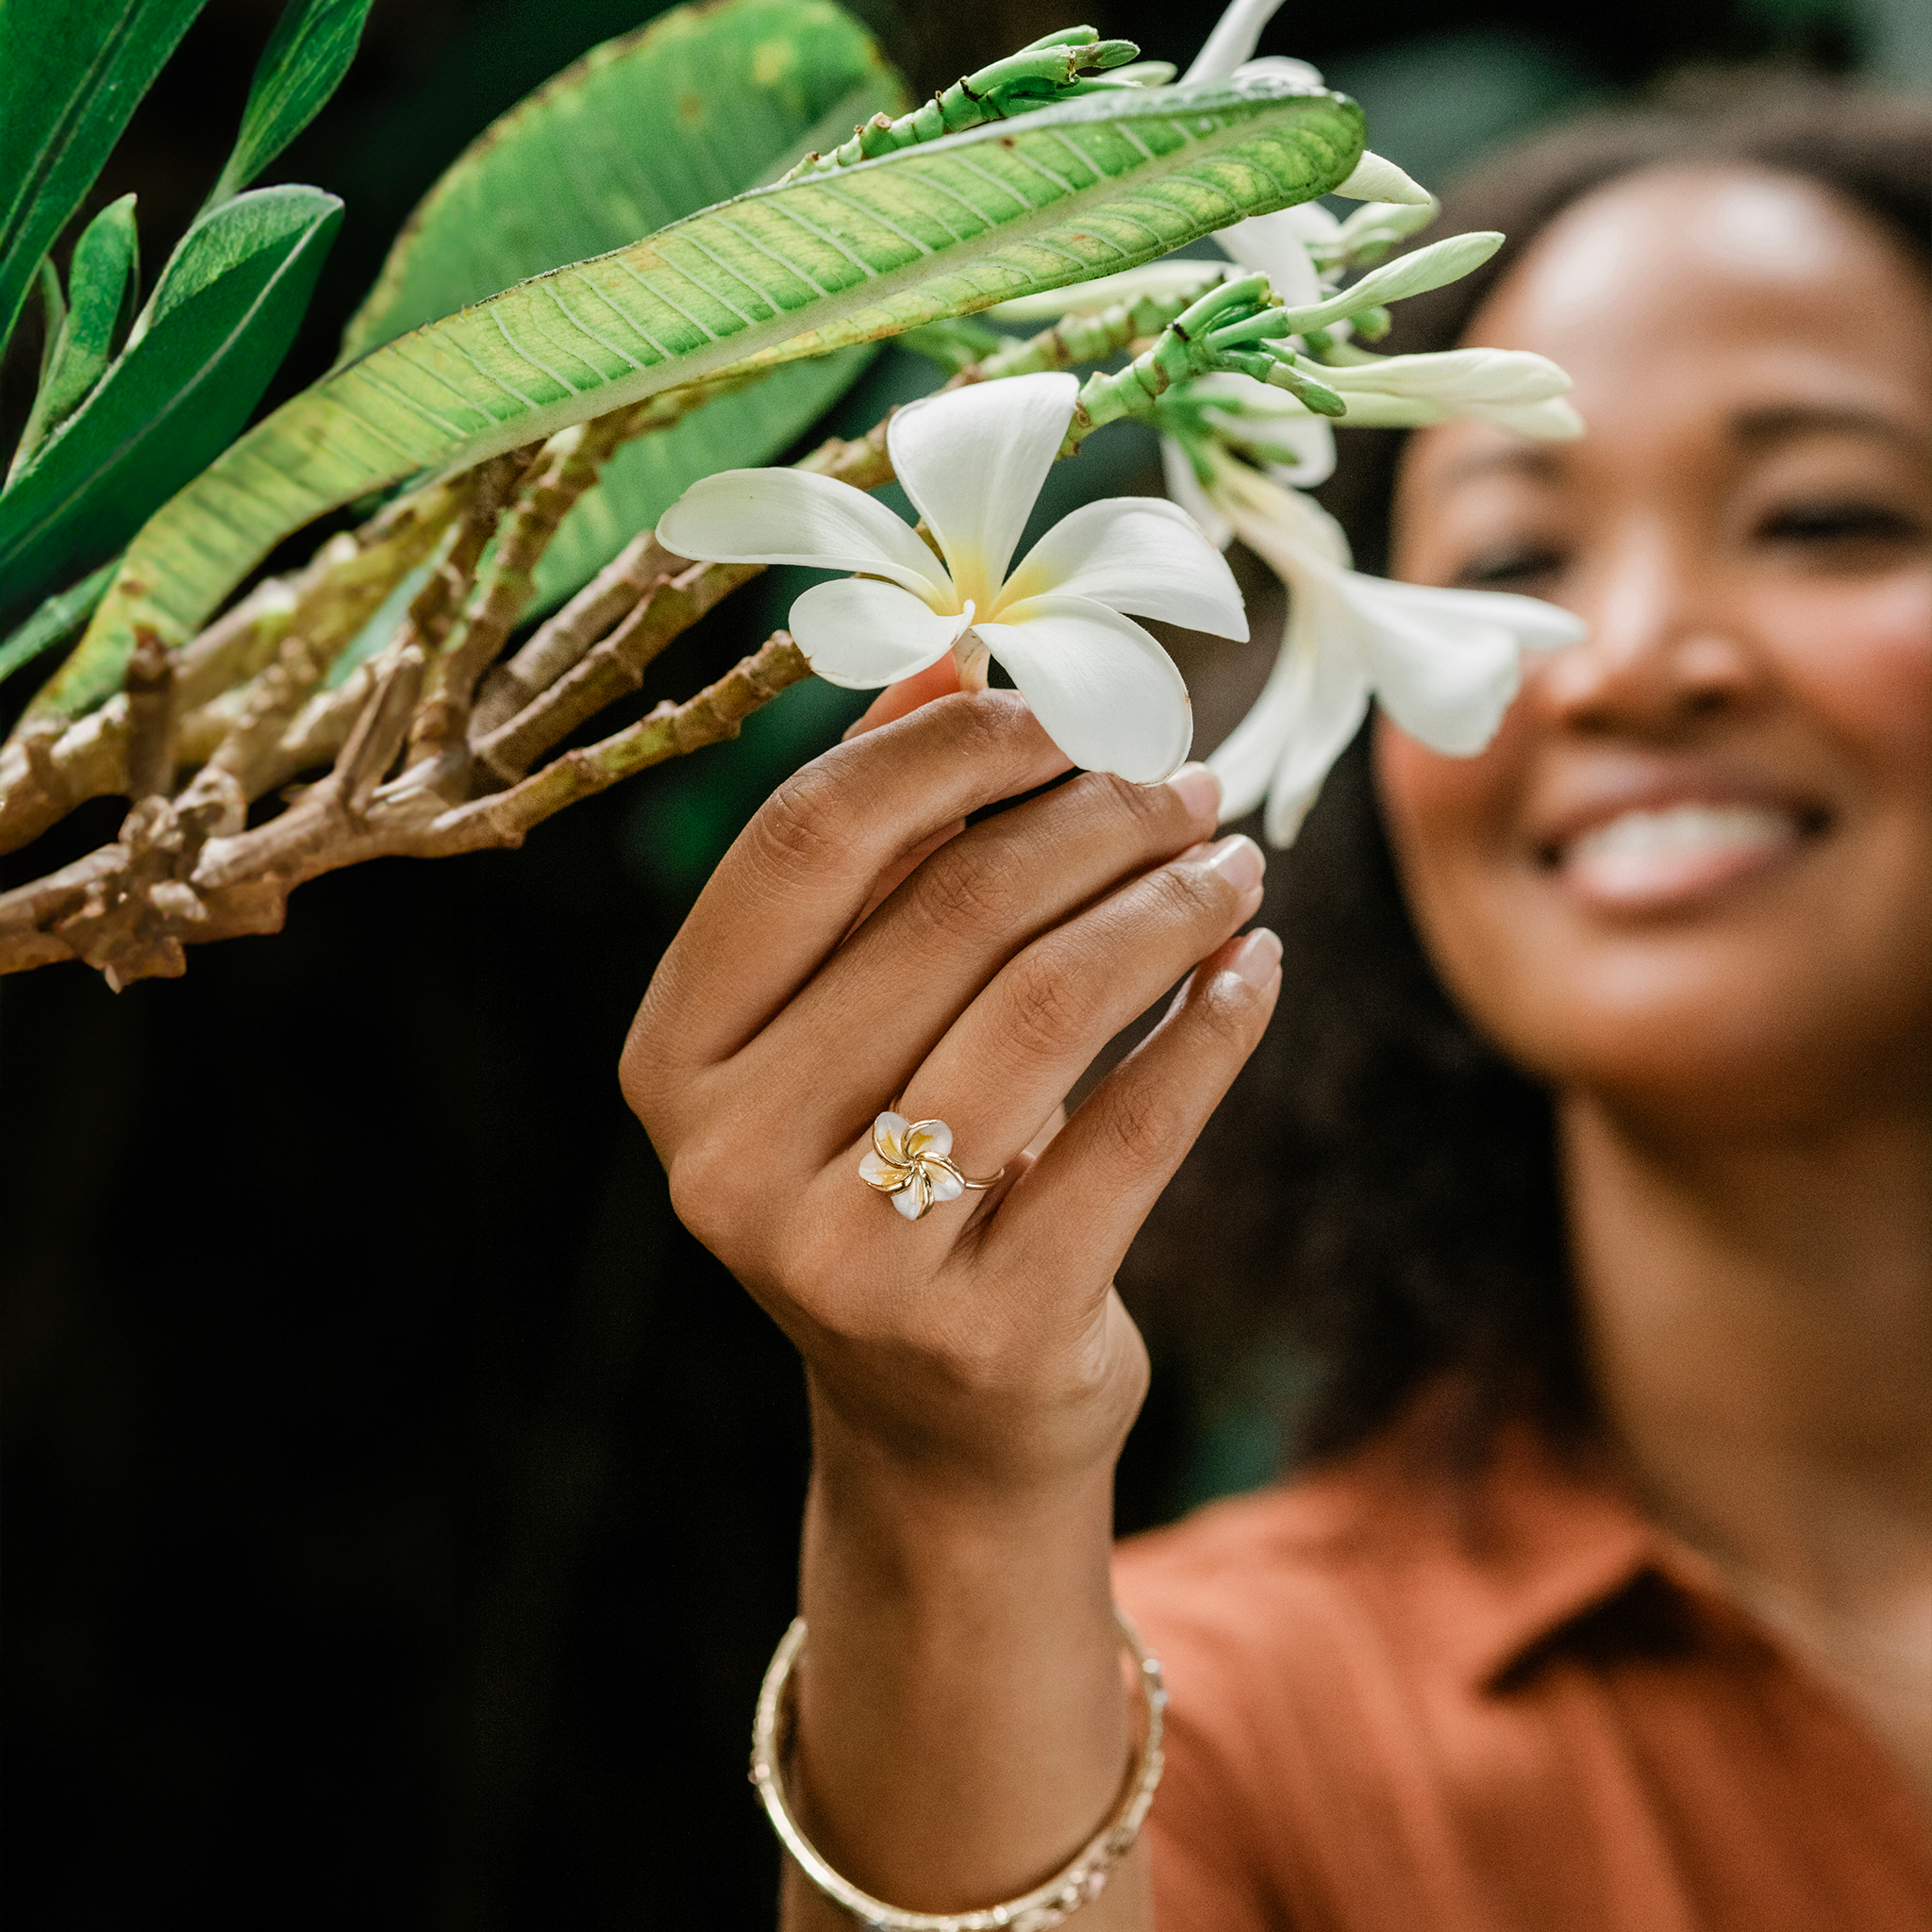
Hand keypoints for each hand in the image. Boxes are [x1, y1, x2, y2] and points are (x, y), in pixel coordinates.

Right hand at [621, 689, 1280, 1498]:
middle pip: (947, 915)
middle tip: (1190, 785)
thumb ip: (882, 843)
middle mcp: (727, 1161)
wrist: (939, 1414)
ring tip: (1235, 862)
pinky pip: (1136, 1132)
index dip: (948, 747)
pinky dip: (1216, 1029)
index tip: (1066, 706)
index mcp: (675, 1057)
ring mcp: (848, 1260)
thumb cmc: (896, 1166)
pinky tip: (1256, 971)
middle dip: (1096, 820)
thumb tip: (952, 649)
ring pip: (1049, 1008)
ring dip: (1170, 909)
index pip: (806, 842)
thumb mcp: (853, 1017)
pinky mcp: (985, 1331)